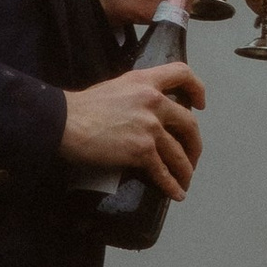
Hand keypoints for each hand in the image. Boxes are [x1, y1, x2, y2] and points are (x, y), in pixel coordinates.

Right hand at [60, 61, 206, 197]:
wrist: (66, 123)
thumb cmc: (83, 107)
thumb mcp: (116, 88)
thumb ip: (137, 95)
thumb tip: (148, 113)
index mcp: (146, 81)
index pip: (182, 73)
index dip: (197, 89)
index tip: (200, 105)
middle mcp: (154, 101)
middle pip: (189, 123)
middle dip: (194, 145)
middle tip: (192, 156)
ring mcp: (150, 126)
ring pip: (180, 152)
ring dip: (186, 170)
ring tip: (185, 180)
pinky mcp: (142, 150)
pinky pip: (163, 171)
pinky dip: (172, 185)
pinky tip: (176, 193)